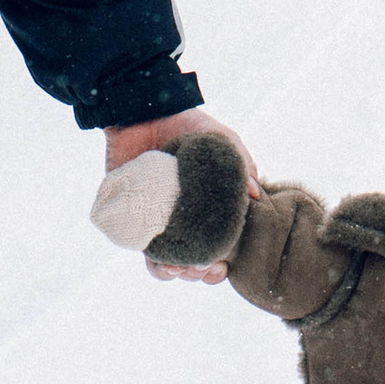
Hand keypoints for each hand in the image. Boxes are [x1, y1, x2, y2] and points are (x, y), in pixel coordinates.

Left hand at [102, 108, 255, 284]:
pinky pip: (137, 247)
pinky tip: (160, 259)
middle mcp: (180, 220)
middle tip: (203, 268)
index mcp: (204, 211)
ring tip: (179, 268)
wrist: (142, 109)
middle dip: (199, 274)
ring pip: (164, 262)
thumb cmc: (186, 124)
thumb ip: (240, 163)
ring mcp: (154, 220)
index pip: (216, 249)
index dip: (220, 267)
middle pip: (191, 262)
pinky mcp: (129, 215)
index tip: (223, 267)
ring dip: (174, 273)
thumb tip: (255, 194)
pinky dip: (150, 260)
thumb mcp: (220, 139)